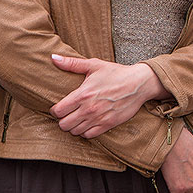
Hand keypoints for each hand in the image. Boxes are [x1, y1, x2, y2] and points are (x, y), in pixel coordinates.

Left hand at [50, 54, 169, 137]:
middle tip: (69, 114)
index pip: (58, 111)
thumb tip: (53, 57)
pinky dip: (86, 131)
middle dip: (63, 119)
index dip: (56, 110)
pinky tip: (88, 123)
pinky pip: (89, 135)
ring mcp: (99, 118)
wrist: (139, 83)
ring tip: (78, 118)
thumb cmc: (116, 73)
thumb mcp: (94, 65)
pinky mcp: (108, 124)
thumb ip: (72, 63)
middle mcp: (89, 109)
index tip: (61, 106)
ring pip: (75, 131)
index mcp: (83, 94)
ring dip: (74, 126)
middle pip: (64, 124)